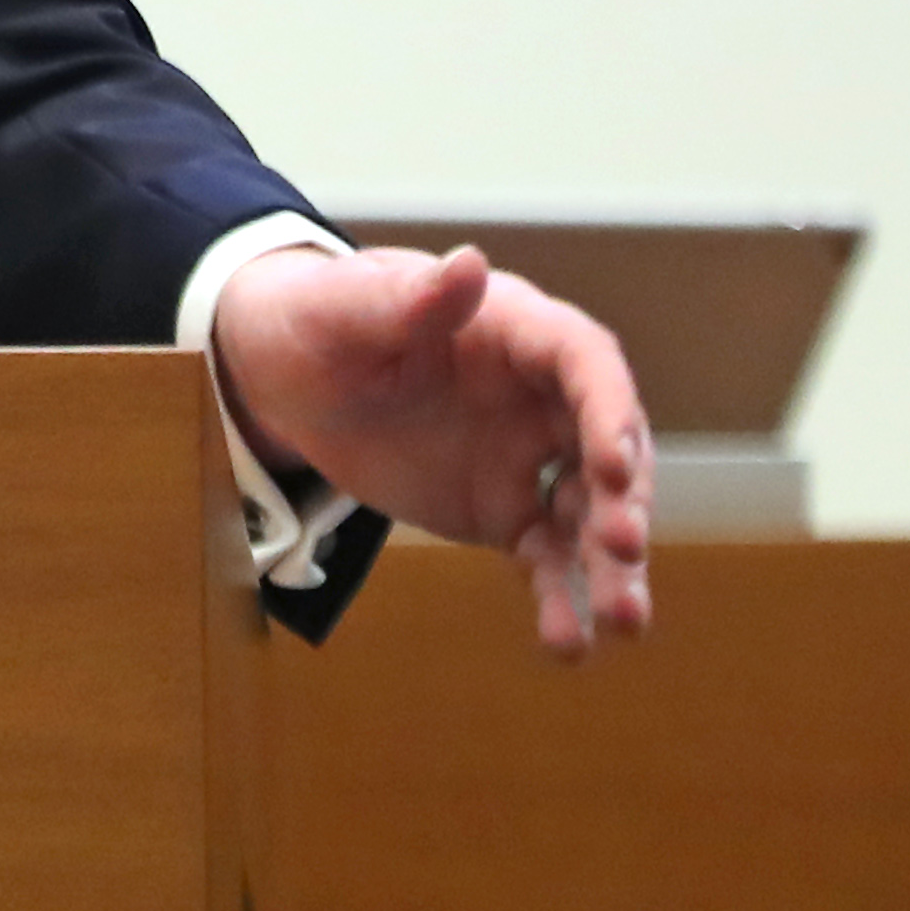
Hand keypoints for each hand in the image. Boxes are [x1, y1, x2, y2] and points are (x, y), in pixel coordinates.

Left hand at [210, 242, 653, 659]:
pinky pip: (544, 558)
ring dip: (609, 566)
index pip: (583, 362)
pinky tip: (566, 646)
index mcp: (513, 329)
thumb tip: (468, 264)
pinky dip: (558, 599)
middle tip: (623, 548)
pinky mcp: (505, 510)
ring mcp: (529, 457)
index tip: (615, 463)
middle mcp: (539, 396)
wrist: (285, 379)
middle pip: (605, 445)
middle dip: (623, 498)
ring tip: (621, 624)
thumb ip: (406, 299)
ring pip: (589, 513)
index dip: (608, 410)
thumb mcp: (343, 309)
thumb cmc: (317, 321)